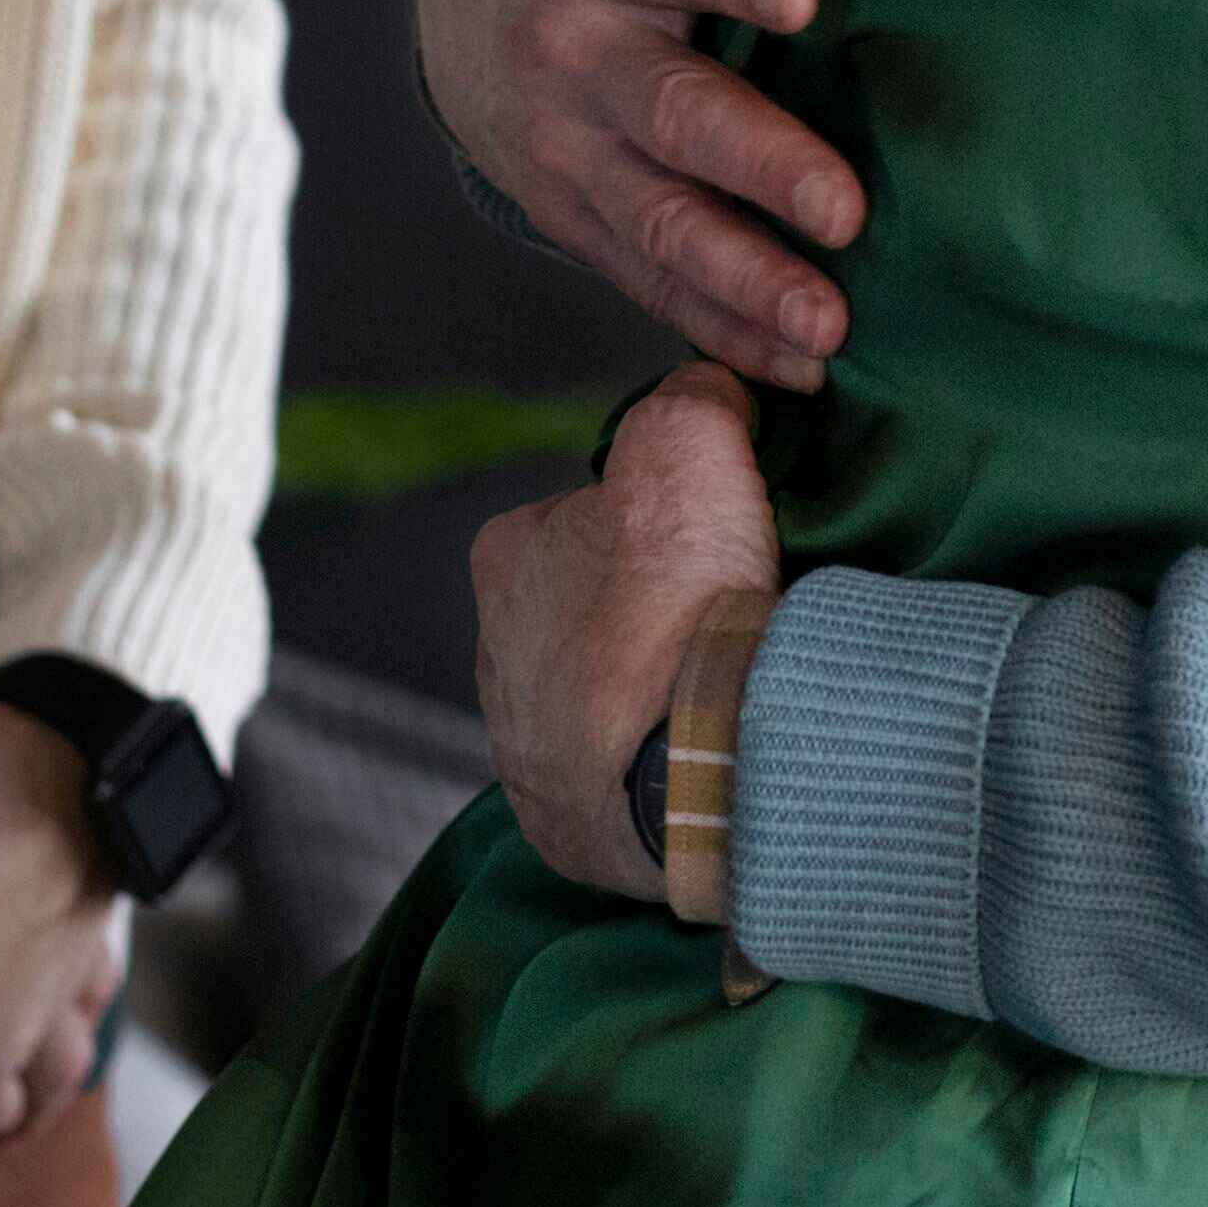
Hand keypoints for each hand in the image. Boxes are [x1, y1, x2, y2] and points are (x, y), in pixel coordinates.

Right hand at [416, 0, 869, 388]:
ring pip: (658, 221)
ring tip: (833, 320)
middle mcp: (575, 54)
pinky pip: (650, 282)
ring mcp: (571, 151)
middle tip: (844, 206)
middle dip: (754, 162)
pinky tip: (802, 368)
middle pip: (669, 114)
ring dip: (744, 276)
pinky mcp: (581, 219)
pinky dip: (721, 329)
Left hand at [473, 363, 780, 899]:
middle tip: (716, 622)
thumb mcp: (692, 441)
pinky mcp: (555, 825)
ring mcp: (519, 750)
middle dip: (641, 616)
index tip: (707, 544)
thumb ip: (693, 393)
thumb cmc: (680, 597)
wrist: (694, 757)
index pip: (579, 516)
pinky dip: (647, 770)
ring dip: (644, 696)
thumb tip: (707, 381)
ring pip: (590, 702)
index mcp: (503, 557)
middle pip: (583, 614)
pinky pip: (606, 784)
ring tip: (716, 694)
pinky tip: (697, 757)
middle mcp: (491, 654)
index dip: (652, 523)